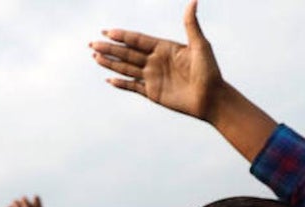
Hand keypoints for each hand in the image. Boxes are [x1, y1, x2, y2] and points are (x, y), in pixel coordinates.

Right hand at [90, 0, 224, 121]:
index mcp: (165, 48)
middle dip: (110, 48)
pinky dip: (121, 84)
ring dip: (111, 63)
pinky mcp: (153, 93)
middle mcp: (156, 61)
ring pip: (127, 68)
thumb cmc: (210, 71)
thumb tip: (193, 0)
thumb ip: (191, 24)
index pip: (138, 40)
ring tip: (95, 57)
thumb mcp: (200, 45)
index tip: (107, 31)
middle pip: (128, 53)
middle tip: (92, 43)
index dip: (122, 35)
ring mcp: (153, 77)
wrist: (212, 99)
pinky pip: (133, 87)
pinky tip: (109, 80)